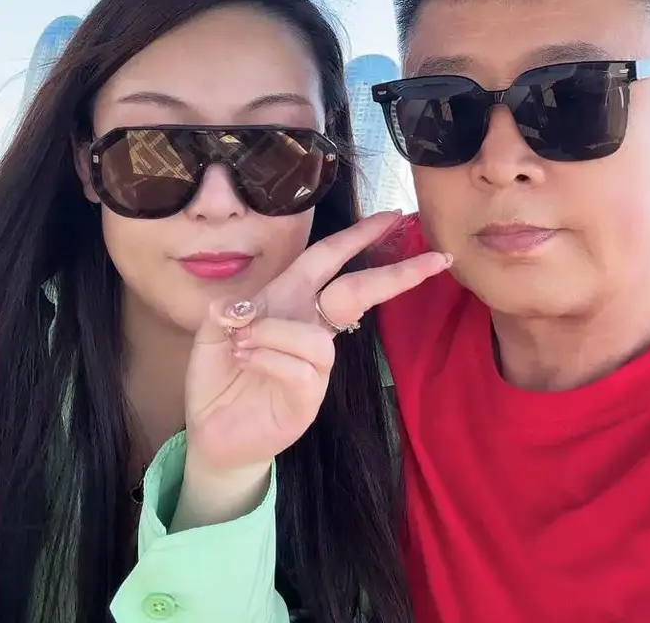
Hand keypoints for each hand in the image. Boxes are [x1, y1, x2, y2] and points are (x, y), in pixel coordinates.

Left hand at [184, 211, 449, 475]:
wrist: (213, 431)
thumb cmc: (220, 373)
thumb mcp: (215, 329)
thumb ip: (232, 309)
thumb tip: (245, 307)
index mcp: (291, 300)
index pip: (330, 259)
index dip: (359, 236)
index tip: (394, 216)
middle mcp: (310, 326)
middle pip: (358, 292)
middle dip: (396, 273)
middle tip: (436, 258)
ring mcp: (315, 365)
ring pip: (316, 338)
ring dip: (274, 334)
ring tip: (240, 342)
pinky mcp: (308, 397)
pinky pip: (301, 369)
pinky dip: (267, 358)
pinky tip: (244, 359)